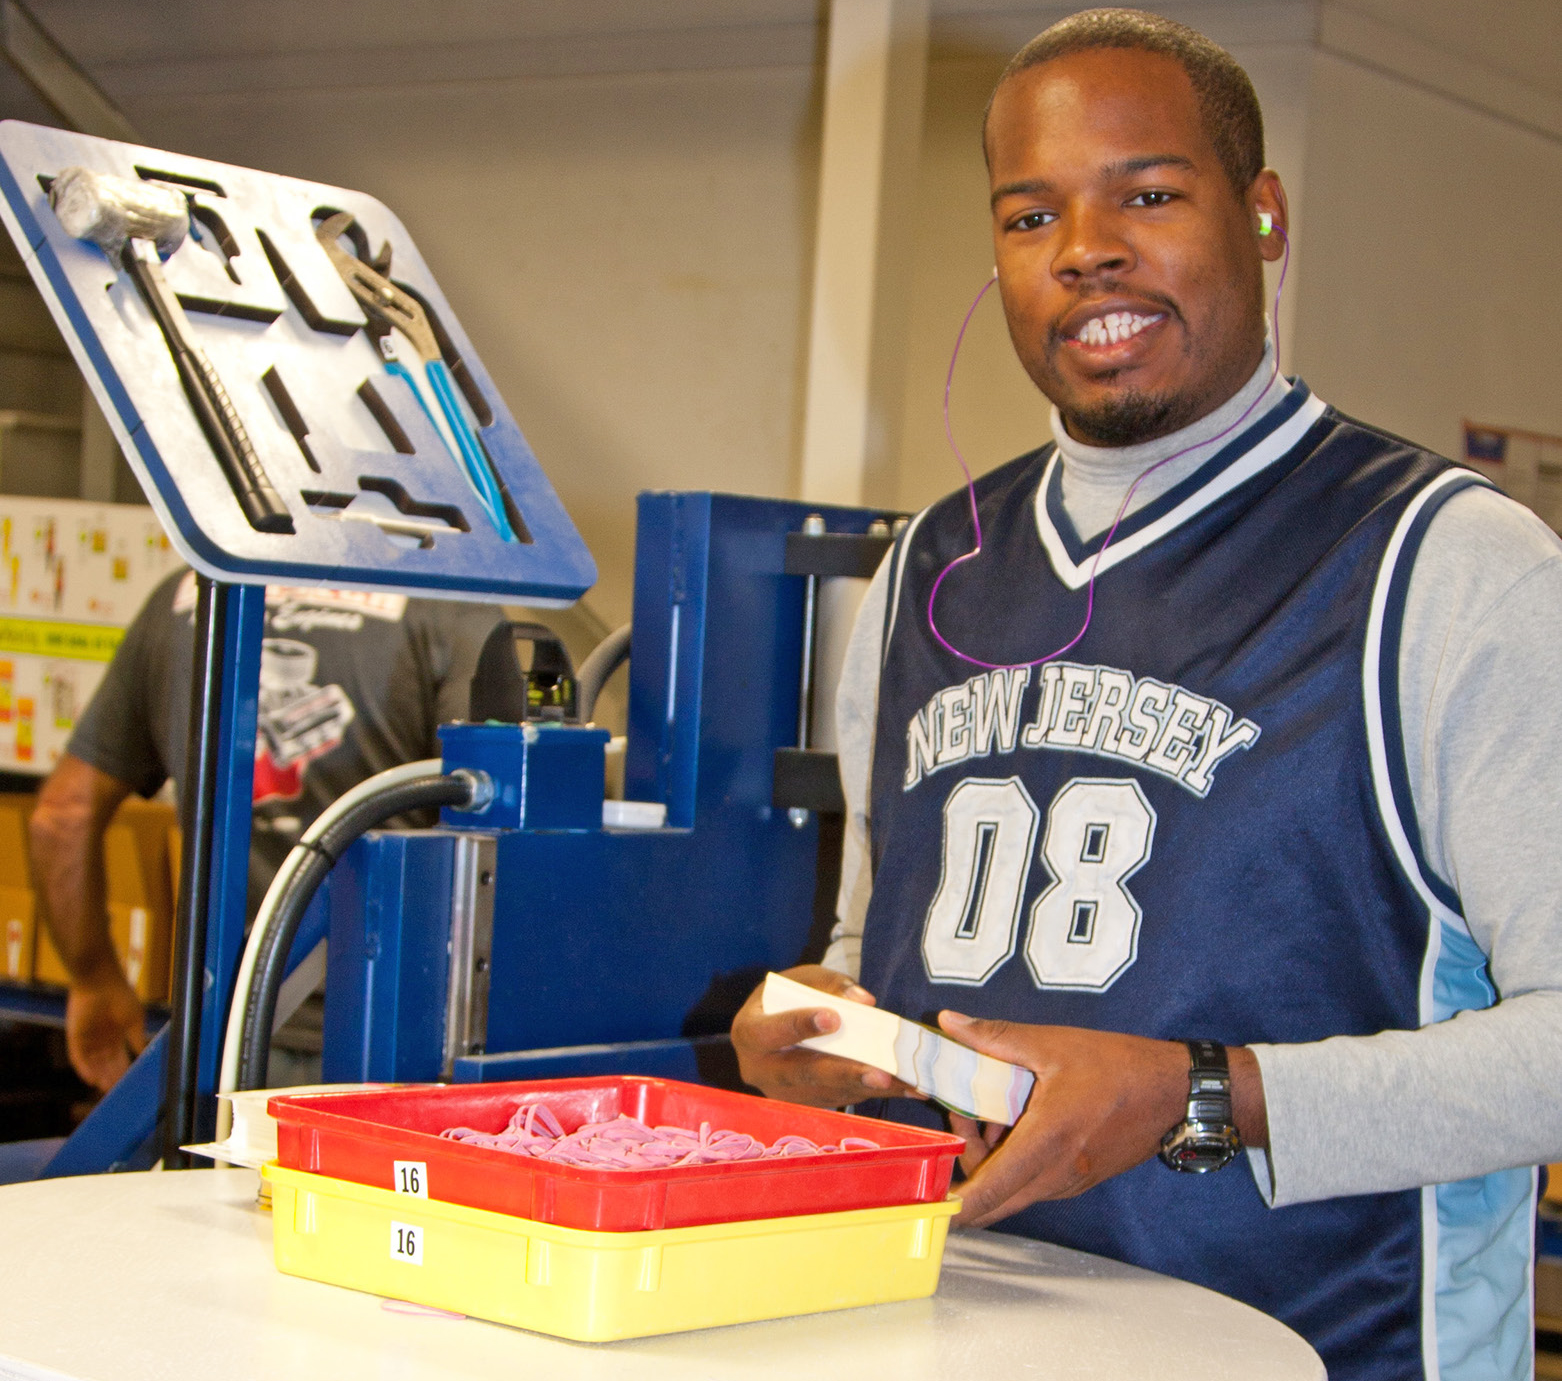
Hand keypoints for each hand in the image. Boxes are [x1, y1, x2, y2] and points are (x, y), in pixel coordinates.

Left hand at [65, 967, 146, 1093]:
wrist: (100, 981)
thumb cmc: (121, 996)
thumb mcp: (134, 1019)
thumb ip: (136, 1037)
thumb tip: (143, 1053)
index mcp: (117, 1034)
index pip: (119, 1057)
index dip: (123, 1070)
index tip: (130, 1083)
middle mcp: (101, 1039)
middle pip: (105, 1064)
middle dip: (111, 1077)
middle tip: (117, 1091)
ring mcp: (87, 1038)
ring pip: (92, 1064)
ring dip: (98, 1076)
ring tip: (106, 1088)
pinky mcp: (75, 1036)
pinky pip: (78, 1058)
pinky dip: (84, 1069)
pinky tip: (91, 1080)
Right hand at [731, 964, 919, 1106]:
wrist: (771, 1027)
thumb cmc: (785, 997)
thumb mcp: (800, 979)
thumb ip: (829, 984)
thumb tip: (865, 1001)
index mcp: (749, 1033)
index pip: (772, 1031)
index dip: (801, 1025)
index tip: (834, 1018)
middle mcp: (760, 1070)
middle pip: (804, 1075)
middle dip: (845, 1074)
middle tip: (880, 1073)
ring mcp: (783, 1093)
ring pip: (828, 1093)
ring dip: (869, 1088)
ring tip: (906, 1082)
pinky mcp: (805, 1103)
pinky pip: (840, 1099)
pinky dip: (873, 1092)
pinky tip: (905, 1087)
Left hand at [937, 1013, 1263, 1227]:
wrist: (1173, 1091)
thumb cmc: (1117, 1066)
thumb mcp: (1052, 1044)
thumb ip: (995, 1037)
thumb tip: (949, 1022)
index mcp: (1046, 1142)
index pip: (989, 1191)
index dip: (952, 1204)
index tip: (924, 1202)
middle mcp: (1056, 1175)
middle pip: (993, 1198)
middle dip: (964, 1168)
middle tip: (959, 1115)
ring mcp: (1069, 1183)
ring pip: (1013, 1192)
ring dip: (990, 1162)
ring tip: (987, 1109)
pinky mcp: (1078, 1180)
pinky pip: (1033, 1184)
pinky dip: (1013, 1163)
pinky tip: (1016, 1119)